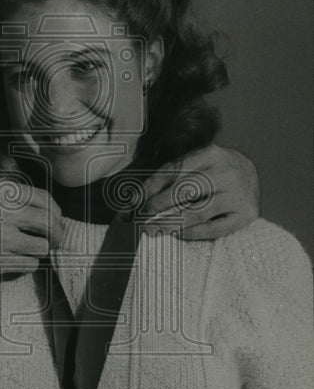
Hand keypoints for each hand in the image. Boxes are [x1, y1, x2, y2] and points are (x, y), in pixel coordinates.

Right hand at [0, 179, 63, 288]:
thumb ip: (9, 198)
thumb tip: (40, 210)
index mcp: (4, 191)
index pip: (46, 200)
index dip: (56, 213)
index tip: (57, 221)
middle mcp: (8, 211)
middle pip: (51, 224)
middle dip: (58, 234)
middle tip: (56, 241)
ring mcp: (5, 237)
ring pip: (43, 247)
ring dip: (40, 251)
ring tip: (30, 251)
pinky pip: (30, 265)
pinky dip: (28, 265)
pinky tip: (17, 261)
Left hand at [142, 144, 259, 239]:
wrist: (252, 175)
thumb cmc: (214, 171)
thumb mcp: (197, 163)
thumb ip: (172, 176)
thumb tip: (138, 198)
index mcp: (211, 154)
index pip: (174, 170)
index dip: (151, 186)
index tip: (135, 200)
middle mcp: (226, 172)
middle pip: (184, 190)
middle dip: (158, 205)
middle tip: (141, 217)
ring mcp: (238, 194)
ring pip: (197, 212)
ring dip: (171, 223)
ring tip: (153, 229)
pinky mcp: (246, 214)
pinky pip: (214, 229)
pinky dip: (192, 233)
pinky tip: (177, 234)